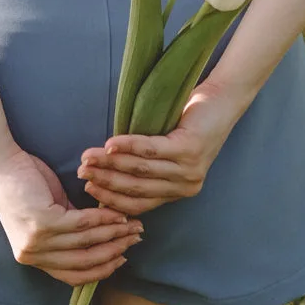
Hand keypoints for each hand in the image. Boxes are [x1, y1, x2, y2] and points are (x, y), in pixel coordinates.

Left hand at [0, 145, 143, 286]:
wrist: (1, 163)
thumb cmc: (26, 185)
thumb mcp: (50, 214)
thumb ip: (72, 230)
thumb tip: (106, 237)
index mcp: (34, 258)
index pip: (73, 276)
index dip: (101, 270)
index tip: (122, 259)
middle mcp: (33, 255)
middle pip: (83, 262)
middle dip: (114, 252)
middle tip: (135, 239)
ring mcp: (36, 242)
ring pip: (85, 243)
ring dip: (113, 235)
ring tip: (131, 225)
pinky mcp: (41, 223)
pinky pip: (80, 224)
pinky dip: (102, 219)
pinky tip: (116, 213)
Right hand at [76, 80, 241, 215]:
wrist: (222, 100)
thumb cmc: (190, 123)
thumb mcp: (169, 152)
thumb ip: (146, 166)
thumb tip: (106, 173)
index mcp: (178, 191)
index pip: (139, 203)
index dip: (111, 198)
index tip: (88, 189)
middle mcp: (185, 186)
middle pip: (136, 187)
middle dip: (104, 180)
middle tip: (82, 172)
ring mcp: (188, 169)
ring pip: (140, 170)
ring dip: (109, 163)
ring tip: (88, 157)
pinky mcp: (189, 149)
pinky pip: (150, 149)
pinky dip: (127, 146)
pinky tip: (109, 144)